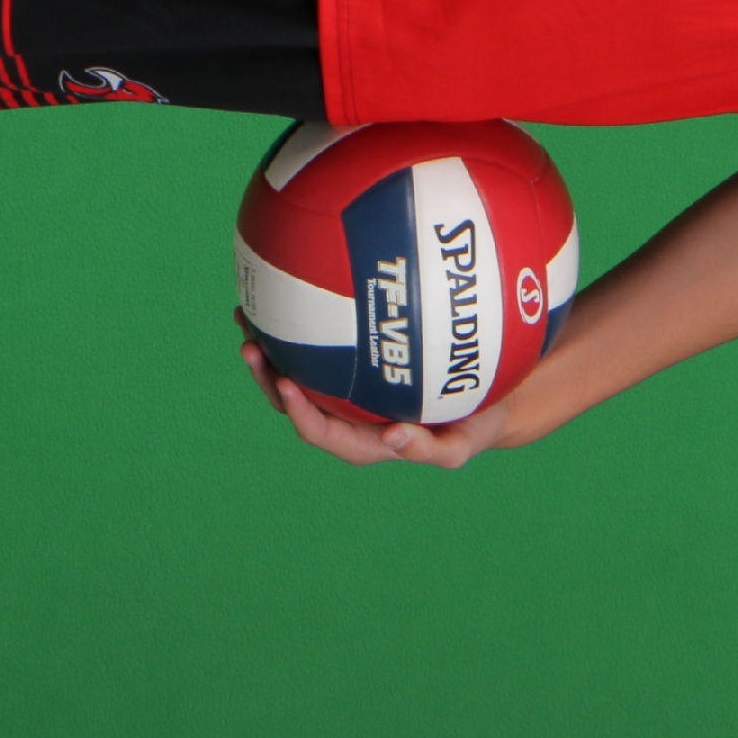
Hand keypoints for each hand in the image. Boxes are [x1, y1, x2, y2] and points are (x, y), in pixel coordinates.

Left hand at [239, 334, 515, 469]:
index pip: (323, 432)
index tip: (286, 384)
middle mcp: (352, 414)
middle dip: (268, 375)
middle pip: (298, 401)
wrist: (491, 397)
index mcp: (367, 439)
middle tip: (250, 344)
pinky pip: (322, 340)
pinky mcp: (359, 358)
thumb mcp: (462, 444)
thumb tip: (396, 438)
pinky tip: (286, 288)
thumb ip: (434, 449)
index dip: (300, 412)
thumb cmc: (475, 421)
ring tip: (246, 314)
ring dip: (270, 347)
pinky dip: (299, 319)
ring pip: (300, 369)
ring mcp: (351, 385)